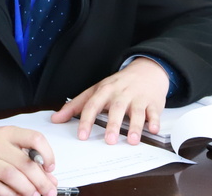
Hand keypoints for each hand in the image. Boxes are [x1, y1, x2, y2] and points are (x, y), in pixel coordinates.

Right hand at [0, 125, 57, 195]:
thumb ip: (26, 157)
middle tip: (49, 191)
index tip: (50, 167)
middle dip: (41, 180)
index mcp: (7, 133)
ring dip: (27, 189)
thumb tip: (49, 176)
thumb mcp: (4, 143)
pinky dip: (10, 195)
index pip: (34, 138)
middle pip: (24, 163)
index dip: (47, 153)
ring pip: (11, 176)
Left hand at [50, 57, 169, 144]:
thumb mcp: (96, 89)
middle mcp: (121, 93)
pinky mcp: (153, 102)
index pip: (93, 104)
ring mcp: (138, 97)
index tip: (82, 135)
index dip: (87, 120)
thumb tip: (56, 119)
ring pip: (137, 111)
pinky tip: (153, 130)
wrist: (147, 70)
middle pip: (116, 108)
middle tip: (109, 141)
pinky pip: (154, 112)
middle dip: (113, 124)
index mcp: (105, 90)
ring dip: (135, 126)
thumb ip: (76, 105)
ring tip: (132, 140)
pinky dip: (155, 121)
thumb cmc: (119, 84)